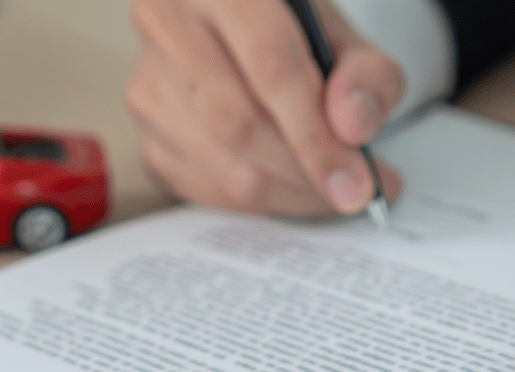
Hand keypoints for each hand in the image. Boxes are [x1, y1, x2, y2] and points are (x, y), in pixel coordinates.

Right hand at [126, 0, 402, 214]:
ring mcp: (147, 84)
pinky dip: (257, 204)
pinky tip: (287, 188)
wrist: (239, 33)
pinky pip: (204, 189)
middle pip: (238, 123)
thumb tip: (351, 129)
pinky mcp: (146, 136)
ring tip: (326, 189)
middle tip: (349, 191)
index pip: (271, 67)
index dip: (317, 135)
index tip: (356, 181)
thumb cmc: (290, 32)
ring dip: (286, 193)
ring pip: (221, 165)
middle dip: (303, 172)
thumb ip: (368, 76)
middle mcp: (168, 24)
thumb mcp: (344, 38)